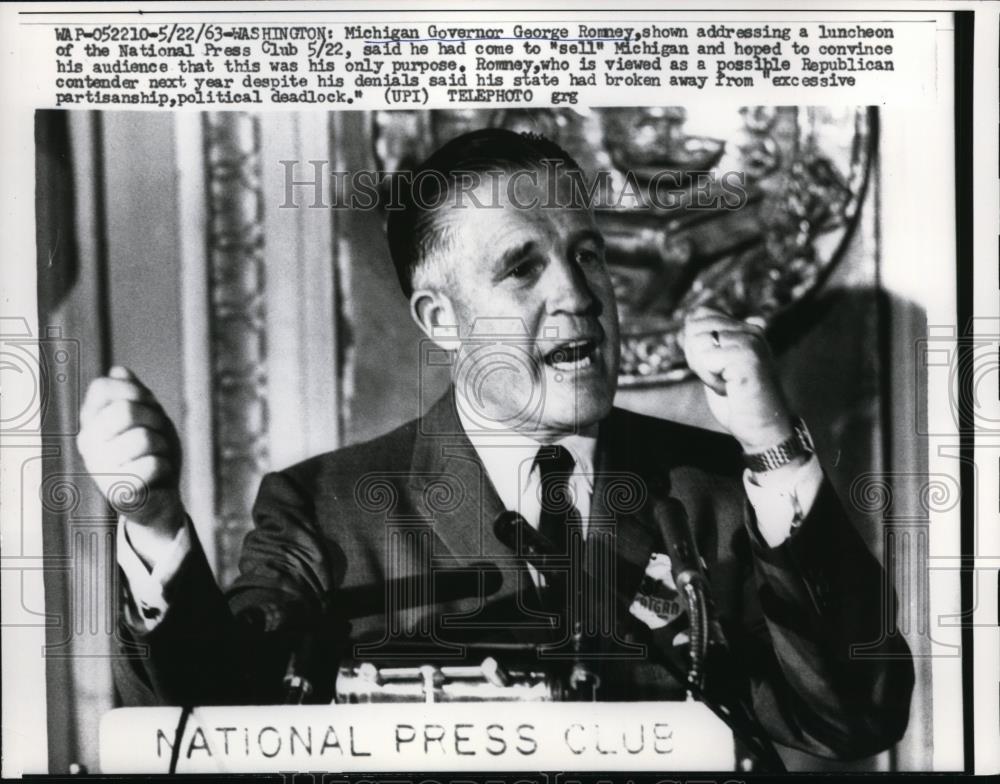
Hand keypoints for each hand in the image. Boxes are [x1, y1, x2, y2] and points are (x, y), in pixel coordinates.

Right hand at [77, 366, 184, 561]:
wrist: (160, 497)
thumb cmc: (153, 453)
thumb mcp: (147, 417)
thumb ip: (132, 394)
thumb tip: (118, 371)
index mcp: (89, 422)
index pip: (105, 386)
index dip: (138, 393)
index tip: (147, 410)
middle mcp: (87, 443)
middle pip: (126, 410)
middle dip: (155, 420)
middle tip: (157, 438)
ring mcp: (99, 468)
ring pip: (145, 438)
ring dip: (163, 447)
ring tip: (156, 459)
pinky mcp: (118, 492)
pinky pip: (153, 465)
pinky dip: (165, 468)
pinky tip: (155, 478)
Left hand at [679, 307, 794, 452]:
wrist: (763, 429)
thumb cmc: (738, 402)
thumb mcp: (716, 366)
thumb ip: (705, 342)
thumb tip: (689, 318)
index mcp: (744, 330)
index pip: (699, 315)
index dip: (694, 345)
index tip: (716, 367)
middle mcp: (750, 331)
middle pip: (694, 327)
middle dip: (697, 358)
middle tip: (723, 378)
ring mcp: (751, 342)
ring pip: (698, 342)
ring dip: (705, 370)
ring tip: (729, 384)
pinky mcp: (749, 356)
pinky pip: (706, 359)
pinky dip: (711, 379)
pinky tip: (731, 388)